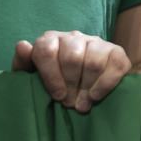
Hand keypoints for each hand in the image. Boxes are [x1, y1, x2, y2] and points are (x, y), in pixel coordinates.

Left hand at [13, 29, 131, 112]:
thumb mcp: (31, 76)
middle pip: (72, 57)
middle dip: (70, 84)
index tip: (56, 96)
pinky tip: (95, 97)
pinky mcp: (116, 52)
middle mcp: (73, 37)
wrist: (78, 87)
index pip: (47, 50)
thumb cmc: (51, 83)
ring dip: (87, 87)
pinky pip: (115, 65)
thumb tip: (23, 46)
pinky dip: (105, 84)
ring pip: (93, 62)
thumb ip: (23, 63)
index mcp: (50, 40)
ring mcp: (96, 42)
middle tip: (69, 103)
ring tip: (82, 104)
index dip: (51, 76)